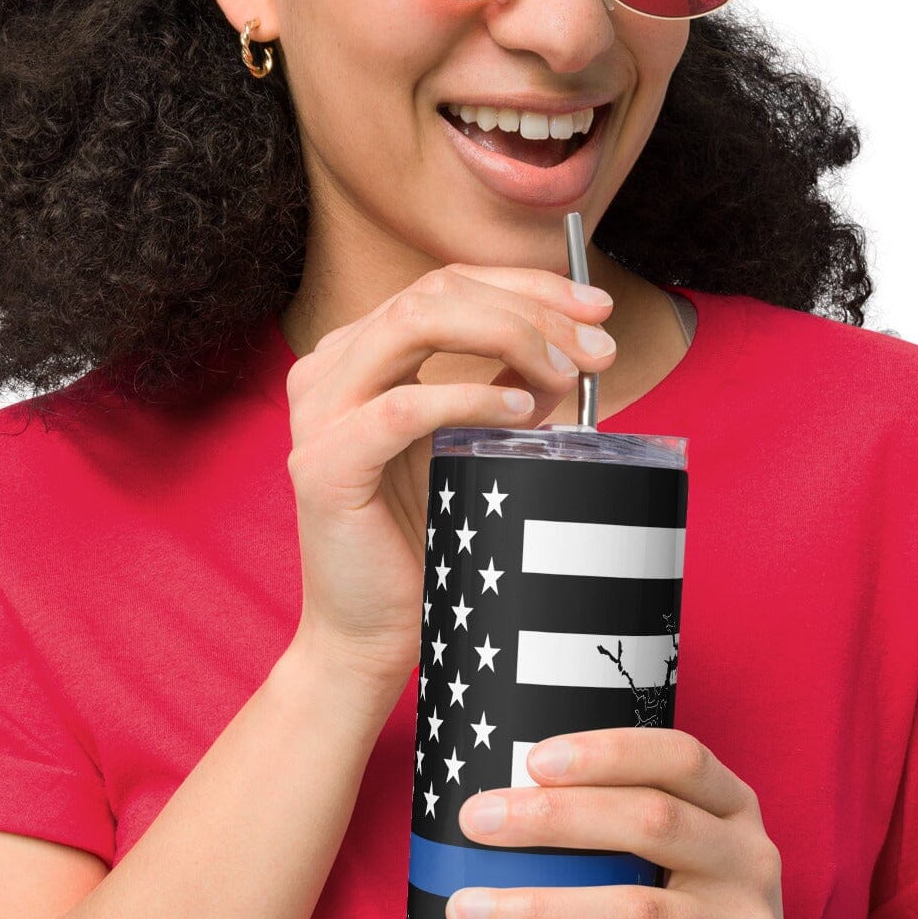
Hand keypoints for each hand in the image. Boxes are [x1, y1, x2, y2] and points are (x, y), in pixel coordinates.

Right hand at [284, 264, 615, 691]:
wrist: (370, 635)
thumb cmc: (424, 544)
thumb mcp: (474, 447)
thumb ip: (506, 390)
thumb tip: (572, 351)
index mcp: (357, 355)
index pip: (447, 283)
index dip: (529, 285)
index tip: (599, 310)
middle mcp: (327, 370)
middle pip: (437, 291)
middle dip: (532, 308)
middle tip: (599, 349)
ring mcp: (318, 414)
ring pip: (417, 323)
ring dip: (509, 336)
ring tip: (568, 376)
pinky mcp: (324, 465)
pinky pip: (405, 406)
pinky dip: (471, 397)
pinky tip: (522, 411)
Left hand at [446, 727, 796, 918]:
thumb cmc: (693, 915)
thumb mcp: (686, 856)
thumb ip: (626, 826)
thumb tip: (500, 807)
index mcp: (734, 809)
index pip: (680, 760)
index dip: (609, 753)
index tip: (533, 760)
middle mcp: (750, 861)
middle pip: (652, 823)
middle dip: (554, 817)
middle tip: (475, 821)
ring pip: (636, 914)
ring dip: (541, 910)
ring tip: (467, 912)